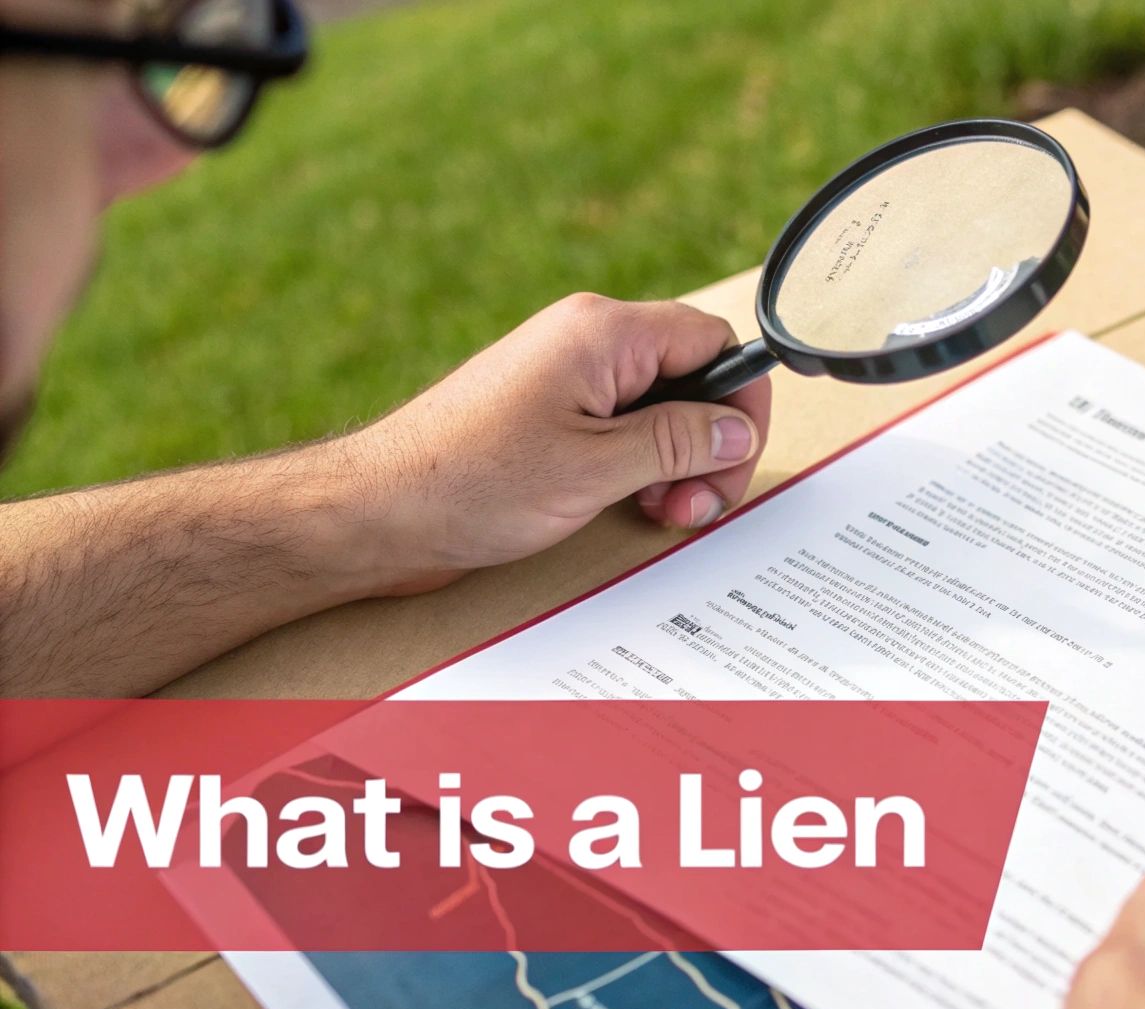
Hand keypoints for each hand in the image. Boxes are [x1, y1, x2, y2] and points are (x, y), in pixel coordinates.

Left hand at [338, 293, 771, 593]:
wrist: (377, 511)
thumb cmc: (470, 482)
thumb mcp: (595, 468)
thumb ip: (677, 442)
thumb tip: (736, 429)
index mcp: (603, 334)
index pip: (713, 341)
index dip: (739, 401)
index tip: (732, 458)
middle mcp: (587, 341)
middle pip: (691, 376)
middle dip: (707, 443)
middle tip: (694, 502)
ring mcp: (567, 375)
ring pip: (660, 407)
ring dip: (676, 463)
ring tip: (661, 511)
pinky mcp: (550, 412)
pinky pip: (623, 426)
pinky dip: (641, 467)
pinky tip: (630, 504)